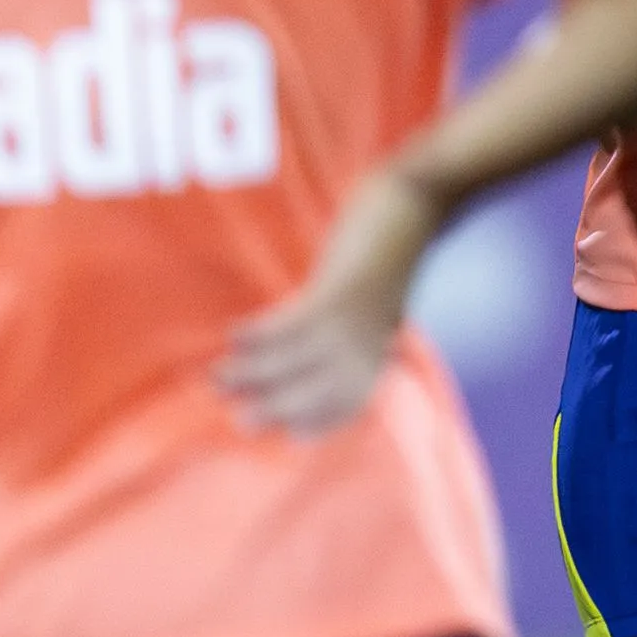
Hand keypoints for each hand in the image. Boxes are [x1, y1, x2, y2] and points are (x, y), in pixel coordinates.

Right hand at [219, 164, 440, 437]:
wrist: (418, 199)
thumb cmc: (390, 245)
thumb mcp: (380, 293)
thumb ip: (360, 322)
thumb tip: (324, 346)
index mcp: (380, 341)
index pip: (353, 397)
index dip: (322, 420)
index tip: (290, 438)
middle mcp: (370, 336)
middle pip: (323, 389)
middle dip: (279, 409)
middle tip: (240, 421)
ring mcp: (357, 314)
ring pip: (299, 360)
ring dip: (254, 373)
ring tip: (217, 378)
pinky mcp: (342, 287)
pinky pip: (295, 322)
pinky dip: (261, 334)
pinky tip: (232, 335)